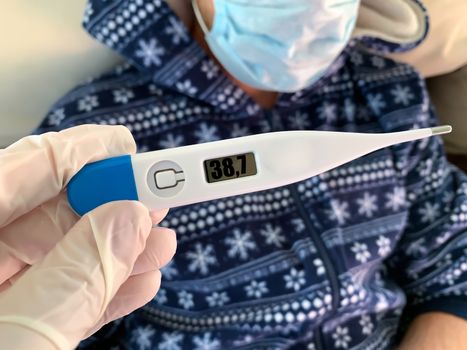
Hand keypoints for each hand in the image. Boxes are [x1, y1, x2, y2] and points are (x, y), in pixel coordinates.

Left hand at [0, 125, 176, 348]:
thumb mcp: (20, 337)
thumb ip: (73, 279)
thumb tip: (130, 218)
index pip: (21, 170)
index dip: (80, 152)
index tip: (130, 149)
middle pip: (45, 212)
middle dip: (110, 208)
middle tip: (157, 206)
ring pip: (58, 255)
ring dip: (116, 252)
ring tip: (162, 248)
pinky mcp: (14, 321)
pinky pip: (57, 296)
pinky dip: (100, 290)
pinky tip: (139, 282)